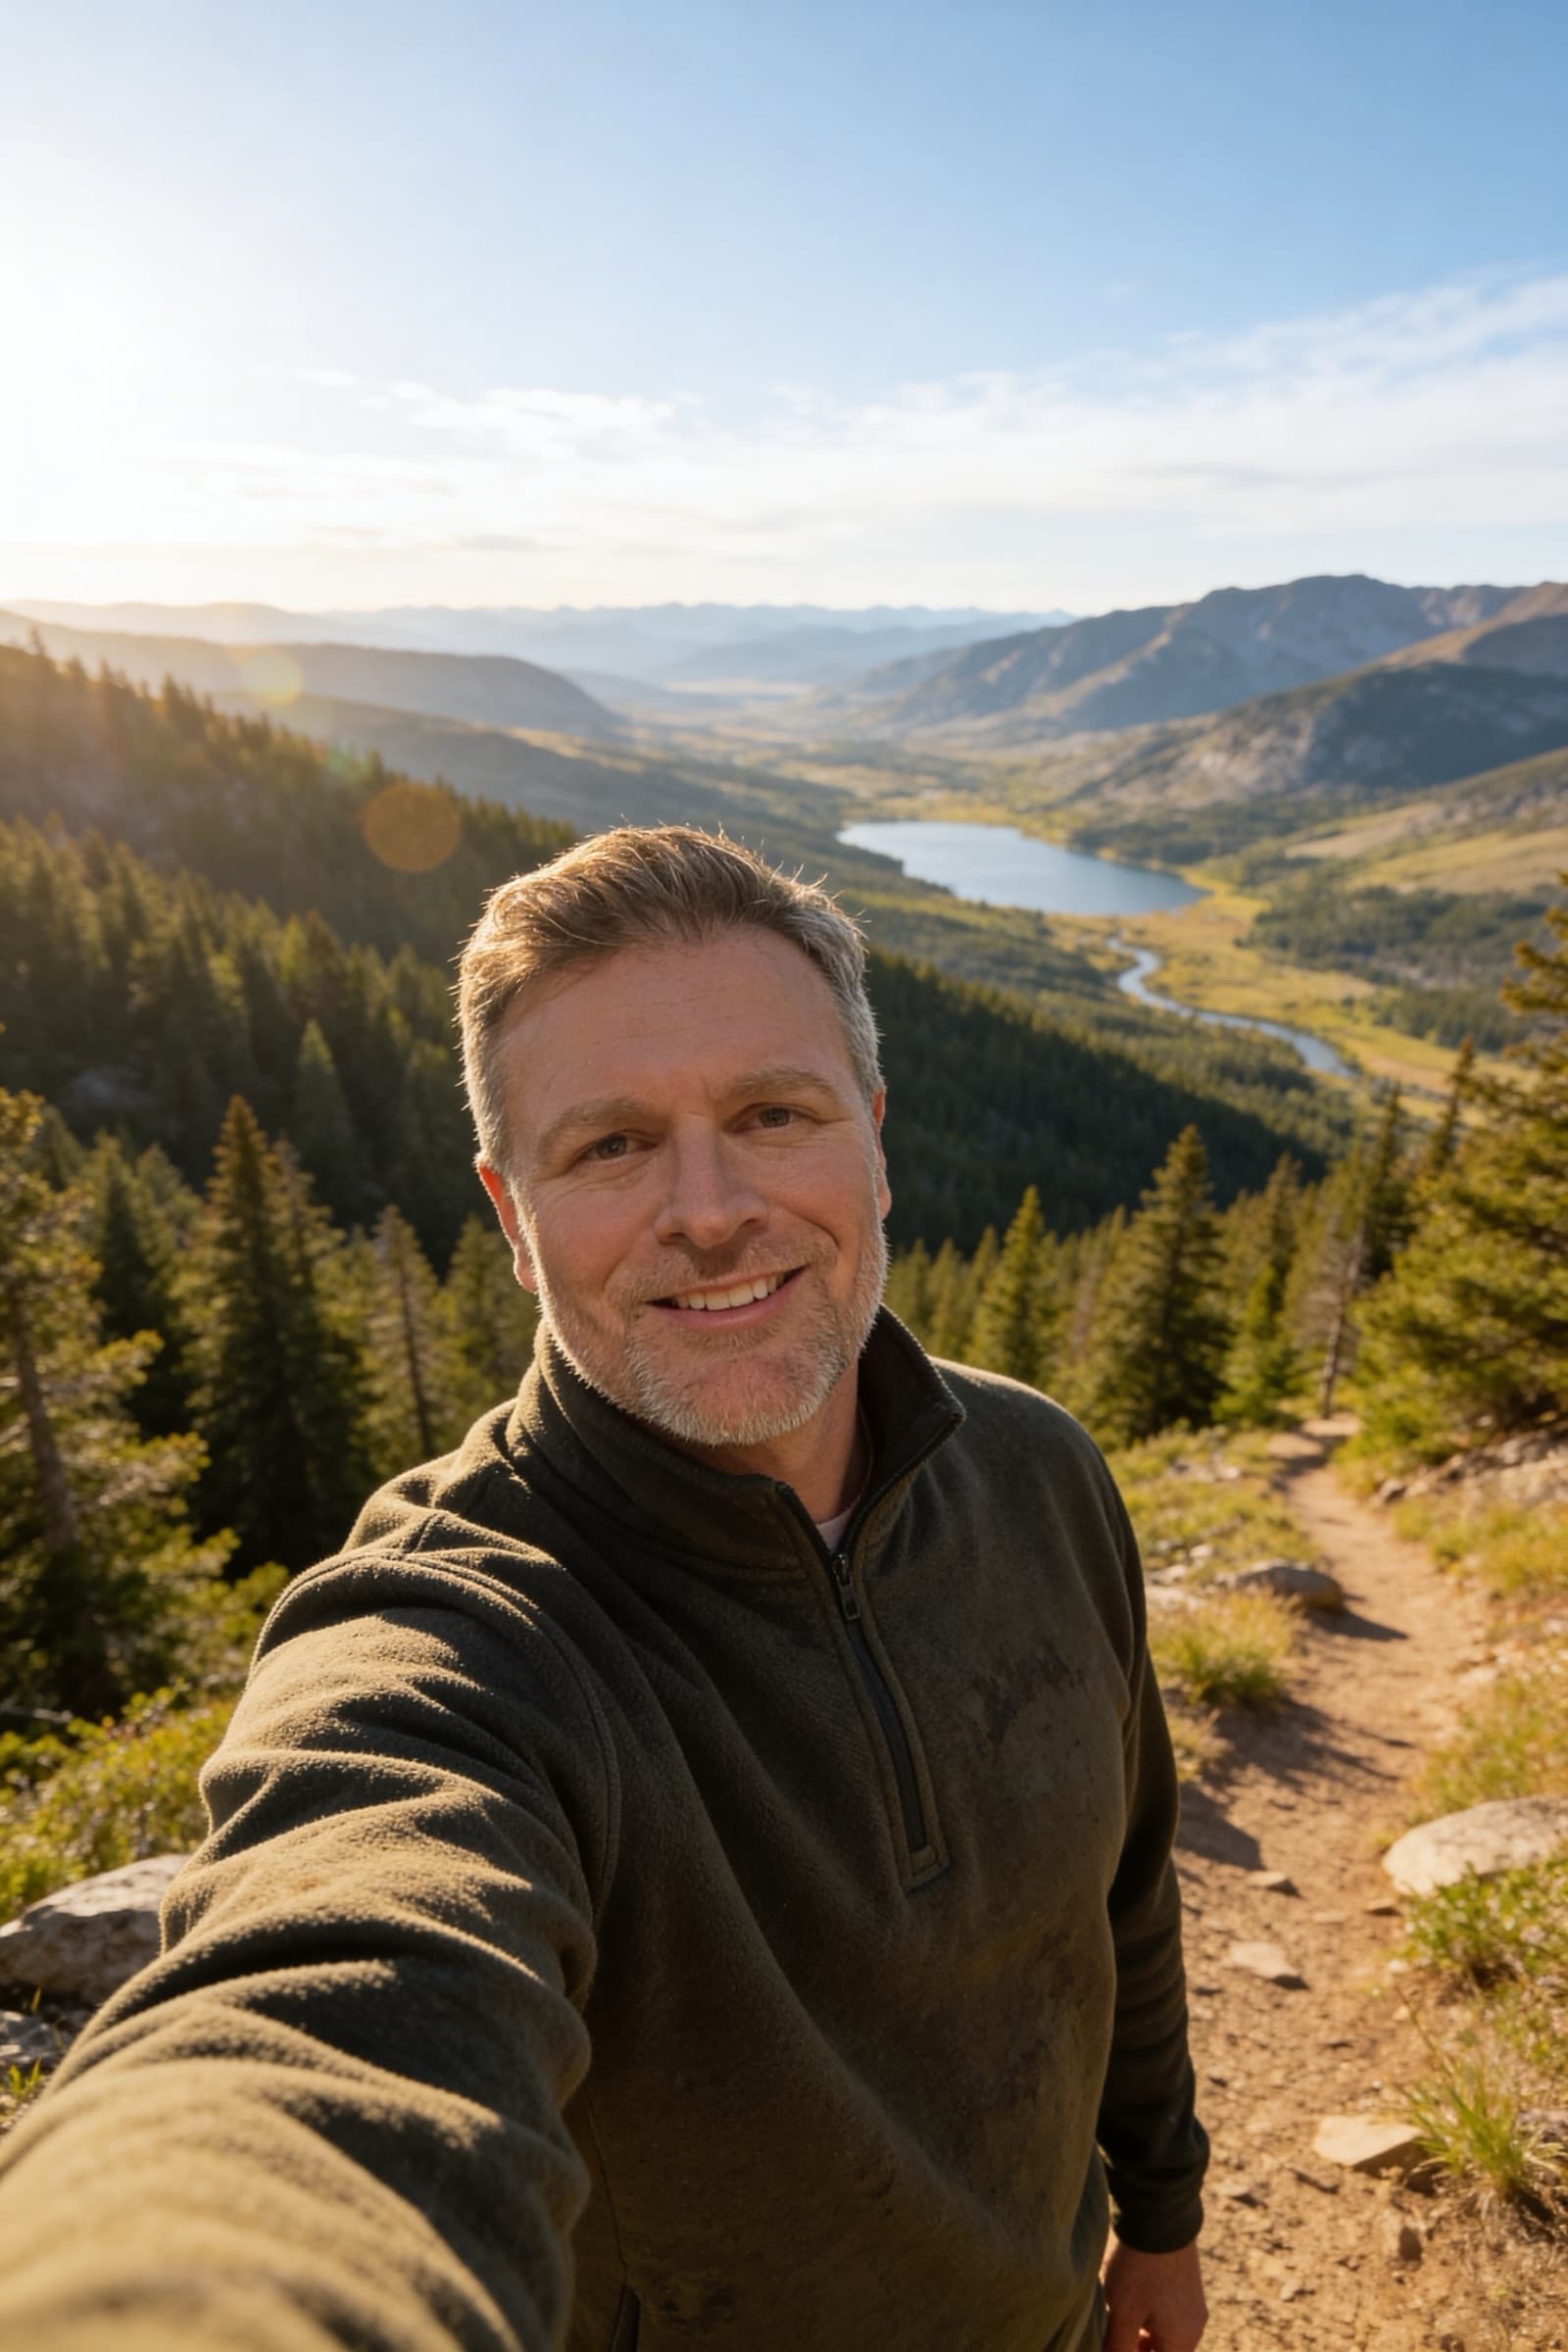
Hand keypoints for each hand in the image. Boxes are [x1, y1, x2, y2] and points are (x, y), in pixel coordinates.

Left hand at [1100, 2235, 1205, 2351]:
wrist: (1160, 2215)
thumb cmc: (1139, 2268)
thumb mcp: (1122, 2312)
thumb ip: (1118, 2346)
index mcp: (1182, 2340)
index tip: (1116, 2344)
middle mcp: (1194, 2326)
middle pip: (1164, 2350)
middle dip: (1137, 2347)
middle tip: (1113, 2333)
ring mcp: (1193, 2304)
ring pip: (1165, 2333)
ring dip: (1141, 2332)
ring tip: (1116, 2315)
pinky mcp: (1187, 2284)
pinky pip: (1169, 2313)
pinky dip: (1148, 2314)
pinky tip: (1128, 2296)